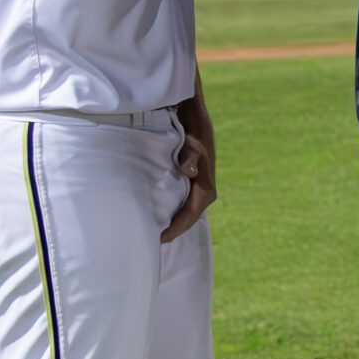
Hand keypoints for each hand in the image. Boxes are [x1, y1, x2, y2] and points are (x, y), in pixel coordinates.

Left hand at [162, 94, 216, 241]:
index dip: (176, 229)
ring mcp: (197, 187)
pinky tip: (156, 212)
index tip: (160, 239)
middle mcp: (203, 191)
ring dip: (171, 220)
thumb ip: (190, 157)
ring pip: (184, 210)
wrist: (194, 116)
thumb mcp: (192, 143)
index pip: (190, 215)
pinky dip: (169, 209)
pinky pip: (180, 202)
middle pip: (188, 217)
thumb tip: (189, 172)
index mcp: (206, 188)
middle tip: (151, 241)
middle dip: (173, 230)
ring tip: (152, 230)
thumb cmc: (193, 131)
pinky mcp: (190, 182)